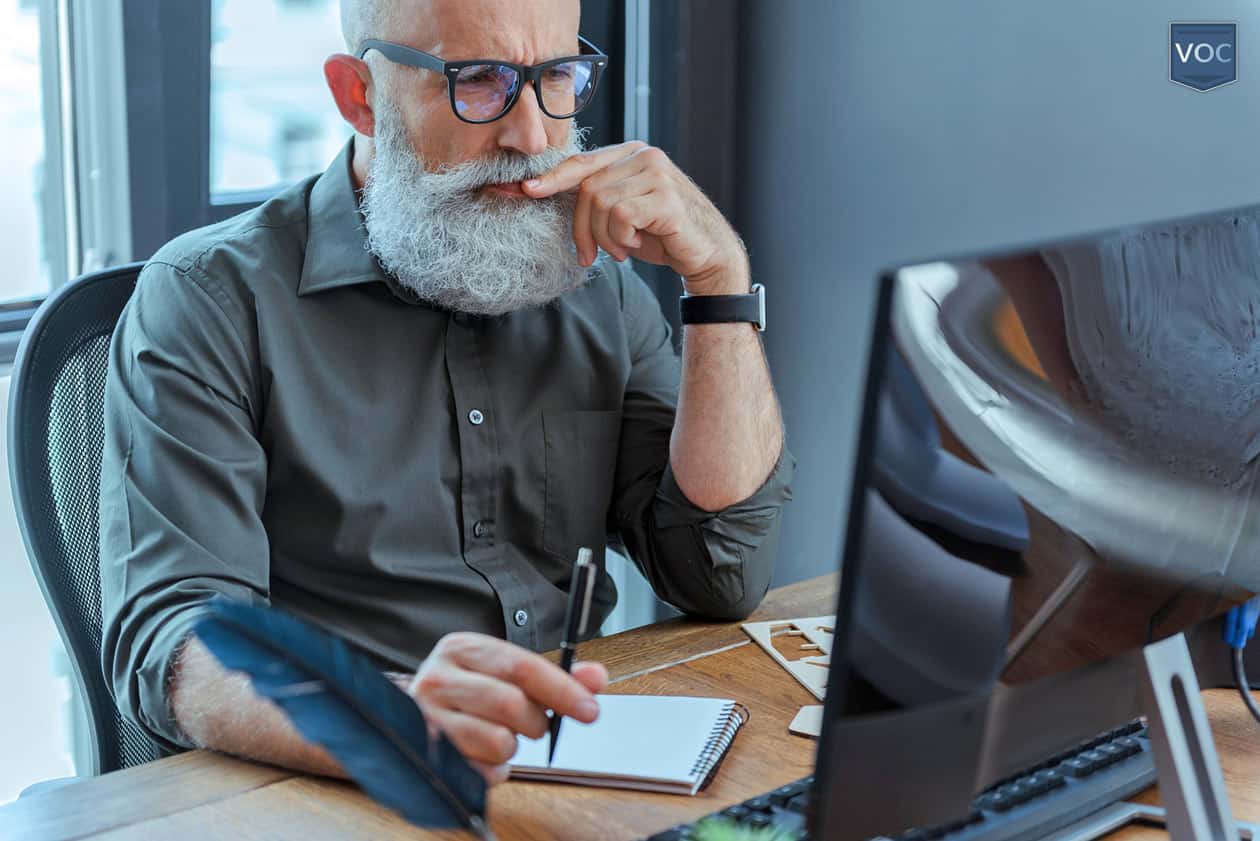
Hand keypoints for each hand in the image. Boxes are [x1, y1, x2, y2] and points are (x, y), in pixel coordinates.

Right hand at [408, 632, 607, 784]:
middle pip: (512, 704)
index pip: (522, 667)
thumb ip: (556, 676)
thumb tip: (597, 678)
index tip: (590, 710)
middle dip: (535, 722)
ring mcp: (428, 718)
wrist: (409, 715)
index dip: (562, 690)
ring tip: (500, 734)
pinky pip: (483, 771)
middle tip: (533, 724)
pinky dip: (495, 768)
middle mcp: (438, 678)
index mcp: (463, 648)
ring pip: (498, 741)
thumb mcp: (507, 673)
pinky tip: (483, 753)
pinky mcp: (428, 755)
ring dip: (512, 746)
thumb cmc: (470, 692)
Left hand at [522, 141, 750, 295]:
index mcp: (631, 154)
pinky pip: (621, 215)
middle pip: (587, 188)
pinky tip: (636, 246)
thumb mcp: (621, 213)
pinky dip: (621, 238)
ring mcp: (657, 172)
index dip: (553, 178)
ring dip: (604, 237)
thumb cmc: (661, 234)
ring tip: (622, 250)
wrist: (705, 253)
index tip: (526, 190)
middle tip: (591, 255)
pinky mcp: (665, 196)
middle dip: (582, 228)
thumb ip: (595, 198)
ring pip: (601, 202)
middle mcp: (644, 155)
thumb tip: (541, 191)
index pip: (582, 163)